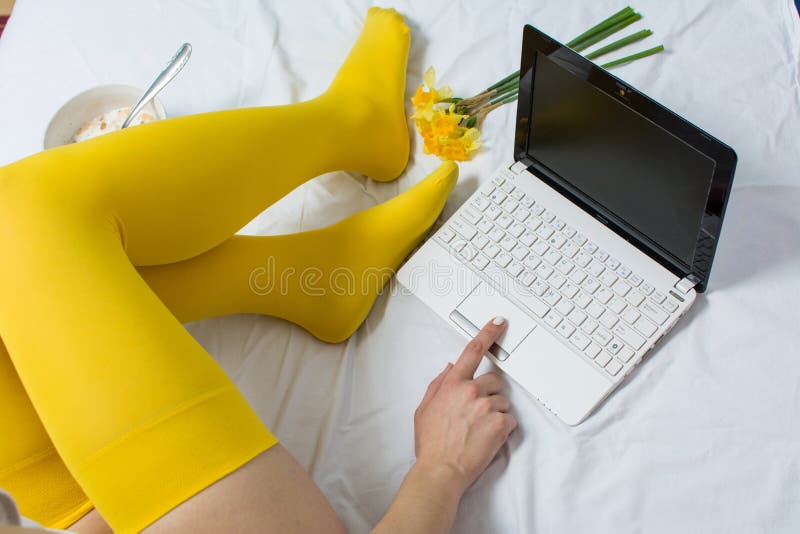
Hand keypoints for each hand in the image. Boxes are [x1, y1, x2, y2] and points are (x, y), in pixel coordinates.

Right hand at [412, 317, 516, 496]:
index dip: (488, 333)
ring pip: (502, 401)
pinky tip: (486, 438)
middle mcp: (471, 391)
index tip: (499, 323)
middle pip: (493, 380)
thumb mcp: (425, 408)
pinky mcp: (501, 423)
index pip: (473, 351)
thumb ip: (438, 384)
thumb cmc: (431, 443)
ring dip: (495, 412)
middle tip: (476, 413)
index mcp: (452, 384)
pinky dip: (502, 428)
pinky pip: (510, 419)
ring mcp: (487, 406)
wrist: (441, 470)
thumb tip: (450, 367)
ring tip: (478, 430)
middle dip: (489, 393)